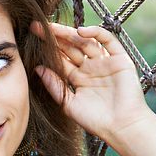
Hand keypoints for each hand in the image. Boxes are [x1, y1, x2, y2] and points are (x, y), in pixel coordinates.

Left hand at [30, 22, 152, 143]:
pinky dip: (96, 33)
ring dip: (70, 34)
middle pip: (71, 47)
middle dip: (56, 37)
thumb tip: (38, 69)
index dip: (49, 48)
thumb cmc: (95, 121)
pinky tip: (81, 31)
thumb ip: (54, 86)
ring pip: (86, 42)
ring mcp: (105, 62)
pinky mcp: (120, 59)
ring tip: (54, 28)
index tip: (33, 38)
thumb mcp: (68, 103)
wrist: (121, 127)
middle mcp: (91, 68)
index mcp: (78, 78)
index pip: (61, 58)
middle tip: (38, 27)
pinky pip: (108, 40)